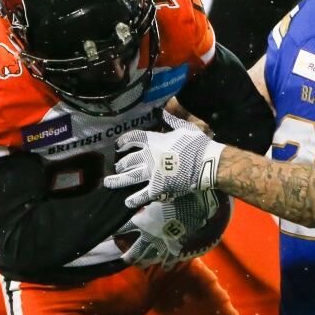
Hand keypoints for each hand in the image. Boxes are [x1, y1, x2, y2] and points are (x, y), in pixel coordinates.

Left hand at [104, 111, 224, 207]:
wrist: (206, 163)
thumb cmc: (197, 144)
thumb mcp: (185, 127)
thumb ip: (172, 120)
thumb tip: (164, 111)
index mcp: (154, 140)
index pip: (132, 138)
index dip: (123, 141)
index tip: (118, 145)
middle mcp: (148, 156)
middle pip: (127, 160)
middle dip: (121, 164)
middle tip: (118, 167)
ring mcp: (151, 173)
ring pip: (128, 177)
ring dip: (117, 181)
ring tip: (109, 183)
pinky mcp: (157, 188)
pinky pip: (141, 195)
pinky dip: (133, 199)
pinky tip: (127, 202)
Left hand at [114, 190, 228, 268]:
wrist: (197, 204)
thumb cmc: (175, 195)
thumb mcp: (156, 195)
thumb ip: (144, 198)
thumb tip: (133, 194)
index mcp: (143, 222)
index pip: (123, 228)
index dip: (115, 232)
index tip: (109, 234)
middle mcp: (151, 235)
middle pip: (136, 250)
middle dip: (129, 256)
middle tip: (123, 259)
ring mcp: (164, 243)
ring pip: (151, 257)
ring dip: (145, 262)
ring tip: (140, 266)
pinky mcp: (177, 246)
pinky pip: (170, 258)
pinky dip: (167, 263)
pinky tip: (165, 267)